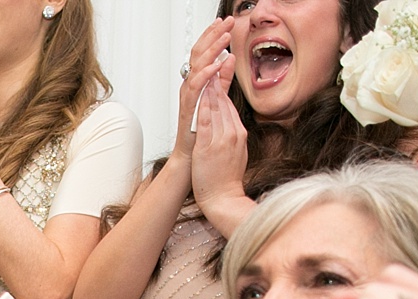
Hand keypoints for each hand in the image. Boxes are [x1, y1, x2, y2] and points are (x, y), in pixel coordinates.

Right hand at [174, 17, 235, 158]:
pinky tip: (216, 64)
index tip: (224, 22)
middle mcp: (190, 85)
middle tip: (224, 22)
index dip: (212, 35)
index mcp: (197, 82)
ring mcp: (188, 94)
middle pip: (198, 52)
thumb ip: (223, 79)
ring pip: (197, 65)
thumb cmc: (200, 132)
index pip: (203, 52)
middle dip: (212, 35)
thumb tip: (230, 58)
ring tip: (224, 37)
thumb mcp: (215, 98)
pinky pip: (196, 85)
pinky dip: (206, 73)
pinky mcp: (188, 106)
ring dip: (211, 49)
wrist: (191, 156)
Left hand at [190, 57, 251, 234]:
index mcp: (239, 133)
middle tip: (212, 60)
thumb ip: (232, 136)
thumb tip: (229, 124)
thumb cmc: (226, 180)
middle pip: (223, 102)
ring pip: (215, 108)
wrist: (223, 199)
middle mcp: (233, 133)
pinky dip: (203, 107)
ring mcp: (222, 139)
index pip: (229, 104)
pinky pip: (206, 123)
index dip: (221, 86)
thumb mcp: (236, 153)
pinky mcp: (210, 146)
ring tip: (205, 70)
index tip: (216, 70)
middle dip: (216, 80)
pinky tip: (200, 95)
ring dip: (209, 88)